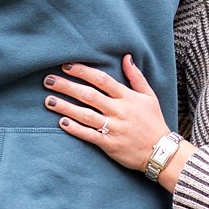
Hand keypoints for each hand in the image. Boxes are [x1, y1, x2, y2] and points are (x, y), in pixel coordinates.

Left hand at [44, 55, 171, 171]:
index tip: (66, 66)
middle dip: (67, 86)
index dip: (83, 71)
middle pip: (89, 95)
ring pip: (86, 115)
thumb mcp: (149, 96)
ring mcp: (114, 128)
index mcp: (127, 97)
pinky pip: (89, 135)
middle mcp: (119, 111)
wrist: (160, 151)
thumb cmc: (153, 121)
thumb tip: (126, 57)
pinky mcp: (109, 144)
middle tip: (48, 80)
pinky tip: (61, 122)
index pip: (102, 80)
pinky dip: (75, 128)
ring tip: (49, 100)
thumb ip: (136, 77)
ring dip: (66, 107)